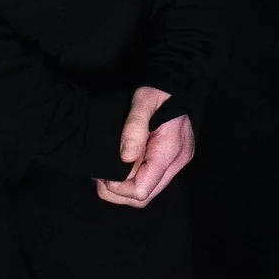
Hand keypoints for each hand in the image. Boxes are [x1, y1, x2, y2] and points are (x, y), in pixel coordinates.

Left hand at [96, 86, 192, 207]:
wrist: (175, 82)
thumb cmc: (158, 90)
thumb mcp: (143, 101)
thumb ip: (134, 128)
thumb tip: (126, 158)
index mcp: (171, 150)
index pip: (142, 189)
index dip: (119, 188)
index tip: (104, 174)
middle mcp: (177, 162)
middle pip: (144, 196)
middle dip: (118, 192)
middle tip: (101, 176)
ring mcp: (175, 163)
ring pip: (146, 192)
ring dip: (123, 189)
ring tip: (107, 172)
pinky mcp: (170, 160)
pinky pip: (149, 181)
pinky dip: (131, 180)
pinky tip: (119, 167)